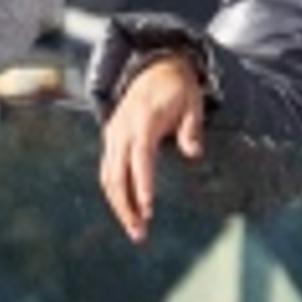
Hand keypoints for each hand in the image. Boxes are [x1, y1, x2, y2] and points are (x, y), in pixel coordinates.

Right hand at [99, 56, 207, 239]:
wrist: (156, 68)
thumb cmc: (178, 89)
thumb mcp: (193, 103)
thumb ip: (192, 128)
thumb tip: (194, 153)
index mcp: (143, 120)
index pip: (139, 158)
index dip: (142, 184)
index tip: (148, 208)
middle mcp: (121, 130)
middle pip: (116, 175)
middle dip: (126, 207)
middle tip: (139, 233)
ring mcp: (113, 135)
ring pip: (108, 178)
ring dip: (119, 206)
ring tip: (135, 229)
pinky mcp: (111, 140)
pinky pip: (108, 172)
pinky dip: (115, 194)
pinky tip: (128, 211)